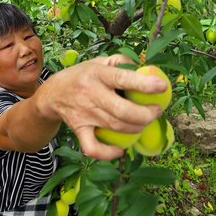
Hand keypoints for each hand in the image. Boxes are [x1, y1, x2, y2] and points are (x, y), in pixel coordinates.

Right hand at [38, 54, 167, 159]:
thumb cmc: (83, 75)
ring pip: (115, 128)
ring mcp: (84, 114)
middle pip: (122, 111)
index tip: (163, 87)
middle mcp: (90, 94)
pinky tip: (121, 150)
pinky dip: (109, 153)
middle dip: (146, 115)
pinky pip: (93, 148)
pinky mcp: (79, 130)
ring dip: (136, 129)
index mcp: (98, 74)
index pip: (123, 78)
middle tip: (156, 111)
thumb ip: (123, 62)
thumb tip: (148, 69)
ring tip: (145, 122)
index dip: (145, 84)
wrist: (53, 94)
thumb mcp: (100, 61)